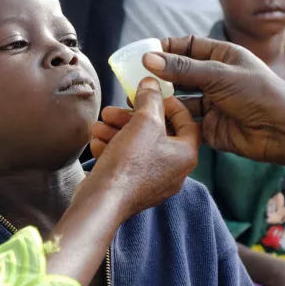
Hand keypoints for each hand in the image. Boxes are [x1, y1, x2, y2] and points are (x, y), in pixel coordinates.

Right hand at [85, 78, 199, 216]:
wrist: (103, 201)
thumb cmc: (129, 163)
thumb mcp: (143, 122)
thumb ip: (150, 99)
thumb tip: (151, 84)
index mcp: (186, 155)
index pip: (187, 122)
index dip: (169, 104)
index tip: (151, 95)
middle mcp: (174, 171)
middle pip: (156, 134)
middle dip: (131, 118)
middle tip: (114, 110)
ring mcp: (154, 182)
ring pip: (138, 147)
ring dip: (117, 131)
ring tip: (99, 125)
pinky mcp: (134, 189)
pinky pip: (127, 162)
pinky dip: (113, 149)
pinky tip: (97, 142)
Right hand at [141, 35, 284, 162]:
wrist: (283, 132)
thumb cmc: (259, 94)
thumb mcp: (219, 75)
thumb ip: (182, 69)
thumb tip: (148, 58)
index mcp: (222, 57)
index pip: (188, 46)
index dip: (166, 48)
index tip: (143, 53)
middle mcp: (215, 78)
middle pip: (179, 73)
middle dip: (158, 76)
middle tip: (133, 79)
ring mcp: (211, 103)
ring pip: (179, 98)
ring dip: (161, 100)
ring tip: (138, 100)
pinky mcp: (208, 126)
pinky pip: (183, 121)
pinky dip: (169, 121)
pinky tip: (152, 120)